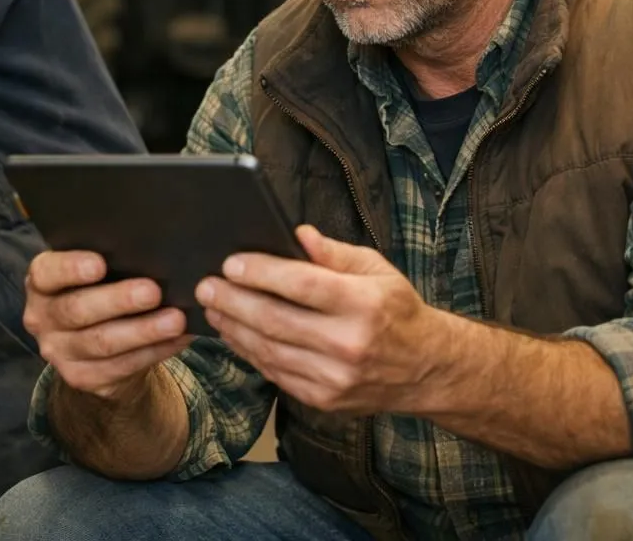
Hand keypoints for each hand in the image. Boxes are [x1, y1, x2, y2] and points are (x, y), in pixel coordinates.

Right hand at [22, 250, 193, 401]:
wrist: (97, 344)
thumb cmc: (99, 291)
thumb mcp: (94, 275)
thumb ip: (110, 262)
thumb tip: (151, 253)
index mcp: (42, 283)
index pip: (47, 273)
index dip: (71, 268)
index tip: (100, 263)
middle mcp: (42, 318)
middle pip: (77, 309)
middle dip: (118, 300)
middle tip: (152, 291)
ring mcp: (59, 352)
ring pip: (101, 342)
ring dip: (142, 331)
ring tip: (175, 320)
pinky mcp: (81, 377)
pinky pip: (120, 366)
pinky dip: (153, 352)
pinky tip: (176, 339)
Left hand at [195, 224, 446, 415]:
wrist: (426, 368)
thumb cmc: (396, 310)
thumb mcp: (376, 270)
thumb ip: (334, 253)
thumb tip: (297, 234)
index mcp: (365, 304)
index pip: (301, 285)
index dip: (260, 273)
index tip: (230, 263)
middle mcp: (349, 343)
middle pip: (275, 320)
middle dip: (233, 300)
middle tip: (206, 285)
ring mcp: (335, 377)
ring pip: (268, 350)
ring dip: (233, 327)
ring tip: (213, 307)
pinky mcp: (324, 399)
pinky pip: (275, 373)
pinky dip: (249, 352)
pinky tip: (234, 333)